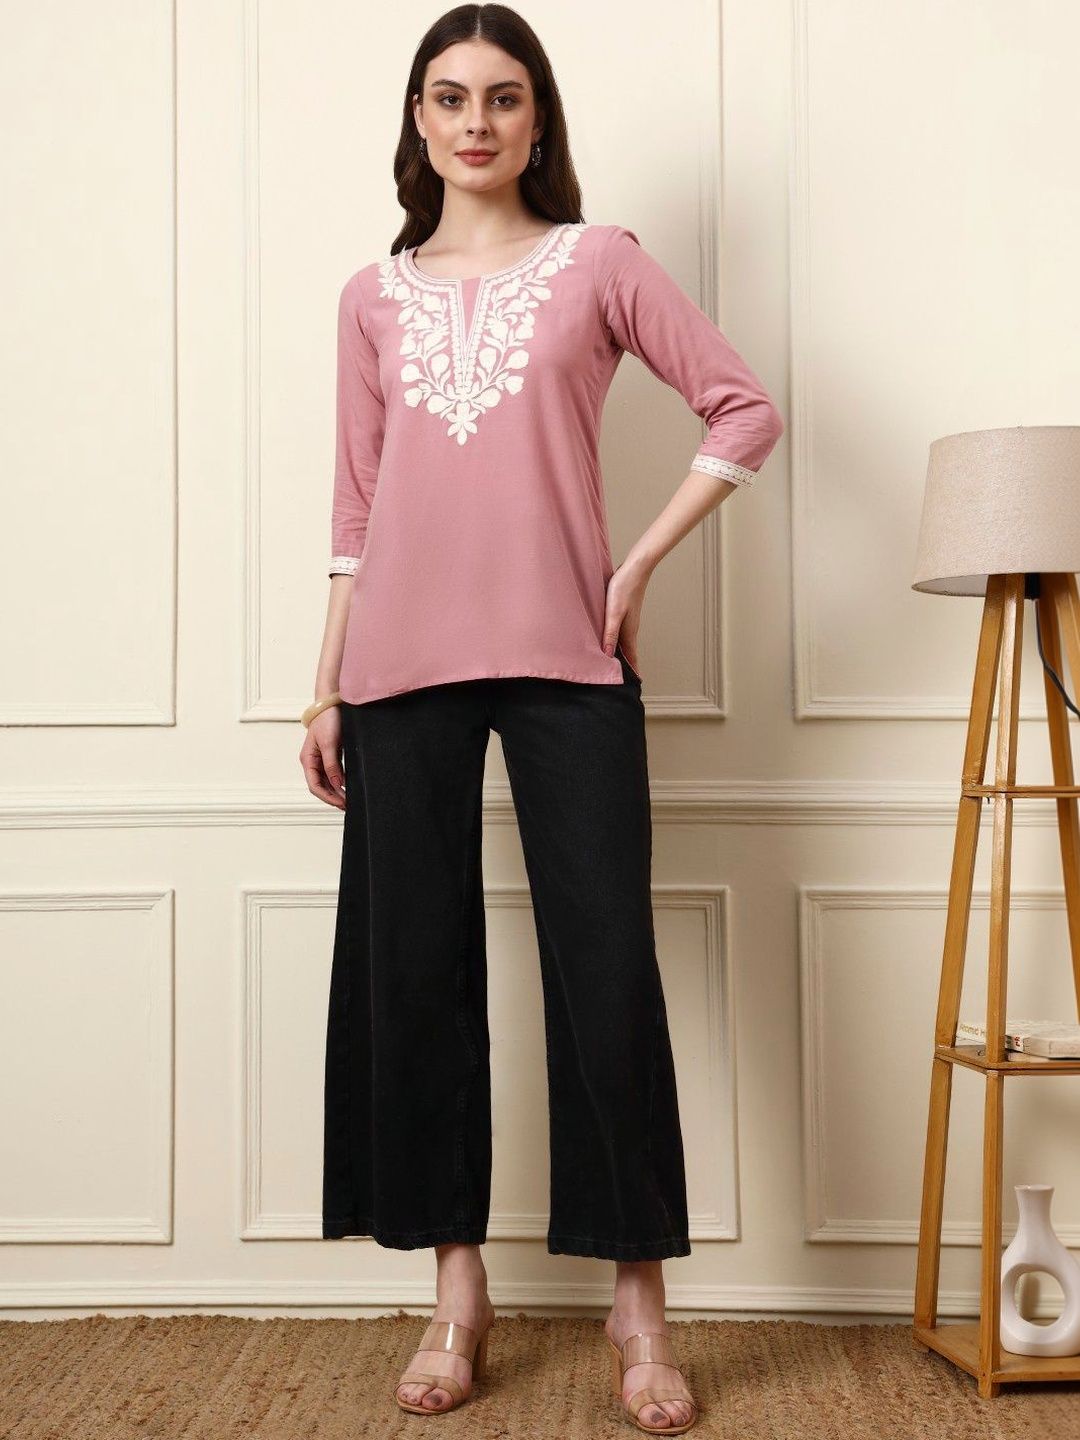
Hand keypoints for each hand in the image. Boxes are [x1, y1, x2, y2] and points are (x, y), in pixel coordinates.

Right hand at [300, 705, 346, 809]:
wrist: (331, 704)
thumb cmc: (327, 720)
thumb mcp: (329, 743)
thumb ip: (332, 765)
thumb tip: (337, 784)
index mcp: (308, 760)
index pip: (315, 786)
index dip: (327, 797)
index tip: (341, 802)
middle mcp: (312, 762)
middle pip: (320, 786)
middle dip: (332, 797)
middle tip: (348, 805)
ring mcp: (320, 760)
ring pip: (327, 782)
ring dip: (336, 792)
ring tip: (348, 800)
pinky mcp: (330, 756)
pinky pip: (333, 774)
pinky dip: (339, 783)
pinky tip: (347, 788)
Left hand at [602, 559, 649, 676]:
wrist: (636, 568)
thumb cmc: (624, 588)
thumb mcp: (613, 613)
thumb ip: (610, 634)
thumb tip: (608, 655)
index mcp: (629, 632)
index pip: (632, 657)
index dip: (632, 671)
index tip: (634, 685)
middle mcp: (631, 629)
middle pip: (628, 652)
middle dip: (626, 666)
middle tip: (622, 680)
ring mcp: (628, 620)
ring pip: (624, 642)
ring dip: (621, 654)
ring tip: (615, 665)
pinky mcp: (625, 612)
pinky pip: (620, 632)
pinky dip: (616, 641)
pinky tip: (610, 640)